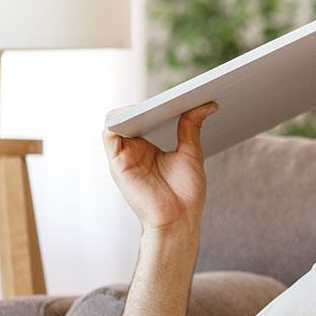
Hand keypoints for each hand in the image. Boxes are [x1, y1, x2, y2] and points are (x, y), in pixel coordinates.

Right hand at [102, 101, 218, 231]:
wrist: (178, 221)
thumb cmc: (185, 194)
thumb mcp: (191, 153)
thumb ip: (191, 127)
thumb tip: (206, 104)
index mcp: (148, 148)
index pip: (145, 117)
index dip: (157, 104)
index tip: (178, 94)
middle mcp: (133, 150)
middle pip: (131, 117)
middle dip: (147, 103)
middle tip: (170, 94)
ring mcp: (124, 156)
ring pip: (117, 121)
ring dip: (131, 108)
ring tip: (154, 103)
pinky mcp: (116, 163)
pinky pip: (109, 133)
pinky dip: (118, 119)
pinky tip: (137, 113)